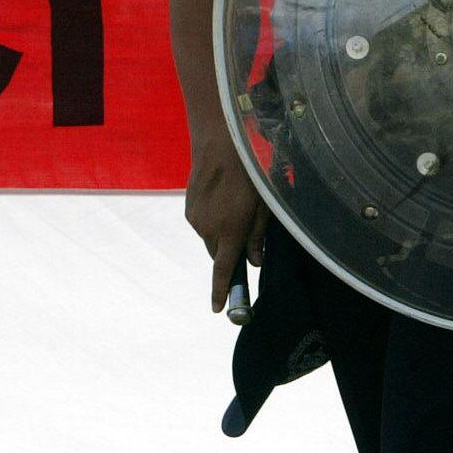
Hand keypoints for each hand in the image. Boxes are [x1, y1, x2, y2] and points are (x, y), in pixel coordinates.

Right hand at [185, 147, 269, 314]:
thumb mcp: (264, 206)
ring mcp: (195, 219)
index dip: (221, 292)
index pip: (223, 271)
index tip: (218, 310)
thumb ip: (257, 237)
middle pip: (217, 253)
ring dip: (220, 231)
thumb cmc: (250, 173)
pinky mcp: (188, 208)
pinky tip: (220, 197)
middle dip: (228, 250)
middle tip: (243, 231)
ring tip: (232, 204)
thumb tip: (254, 261)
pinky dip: (211, 219)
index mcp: (230, 231)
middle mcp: (208, 230)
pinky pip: (202, 223)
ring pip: (209, 237)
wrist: (220, 143)